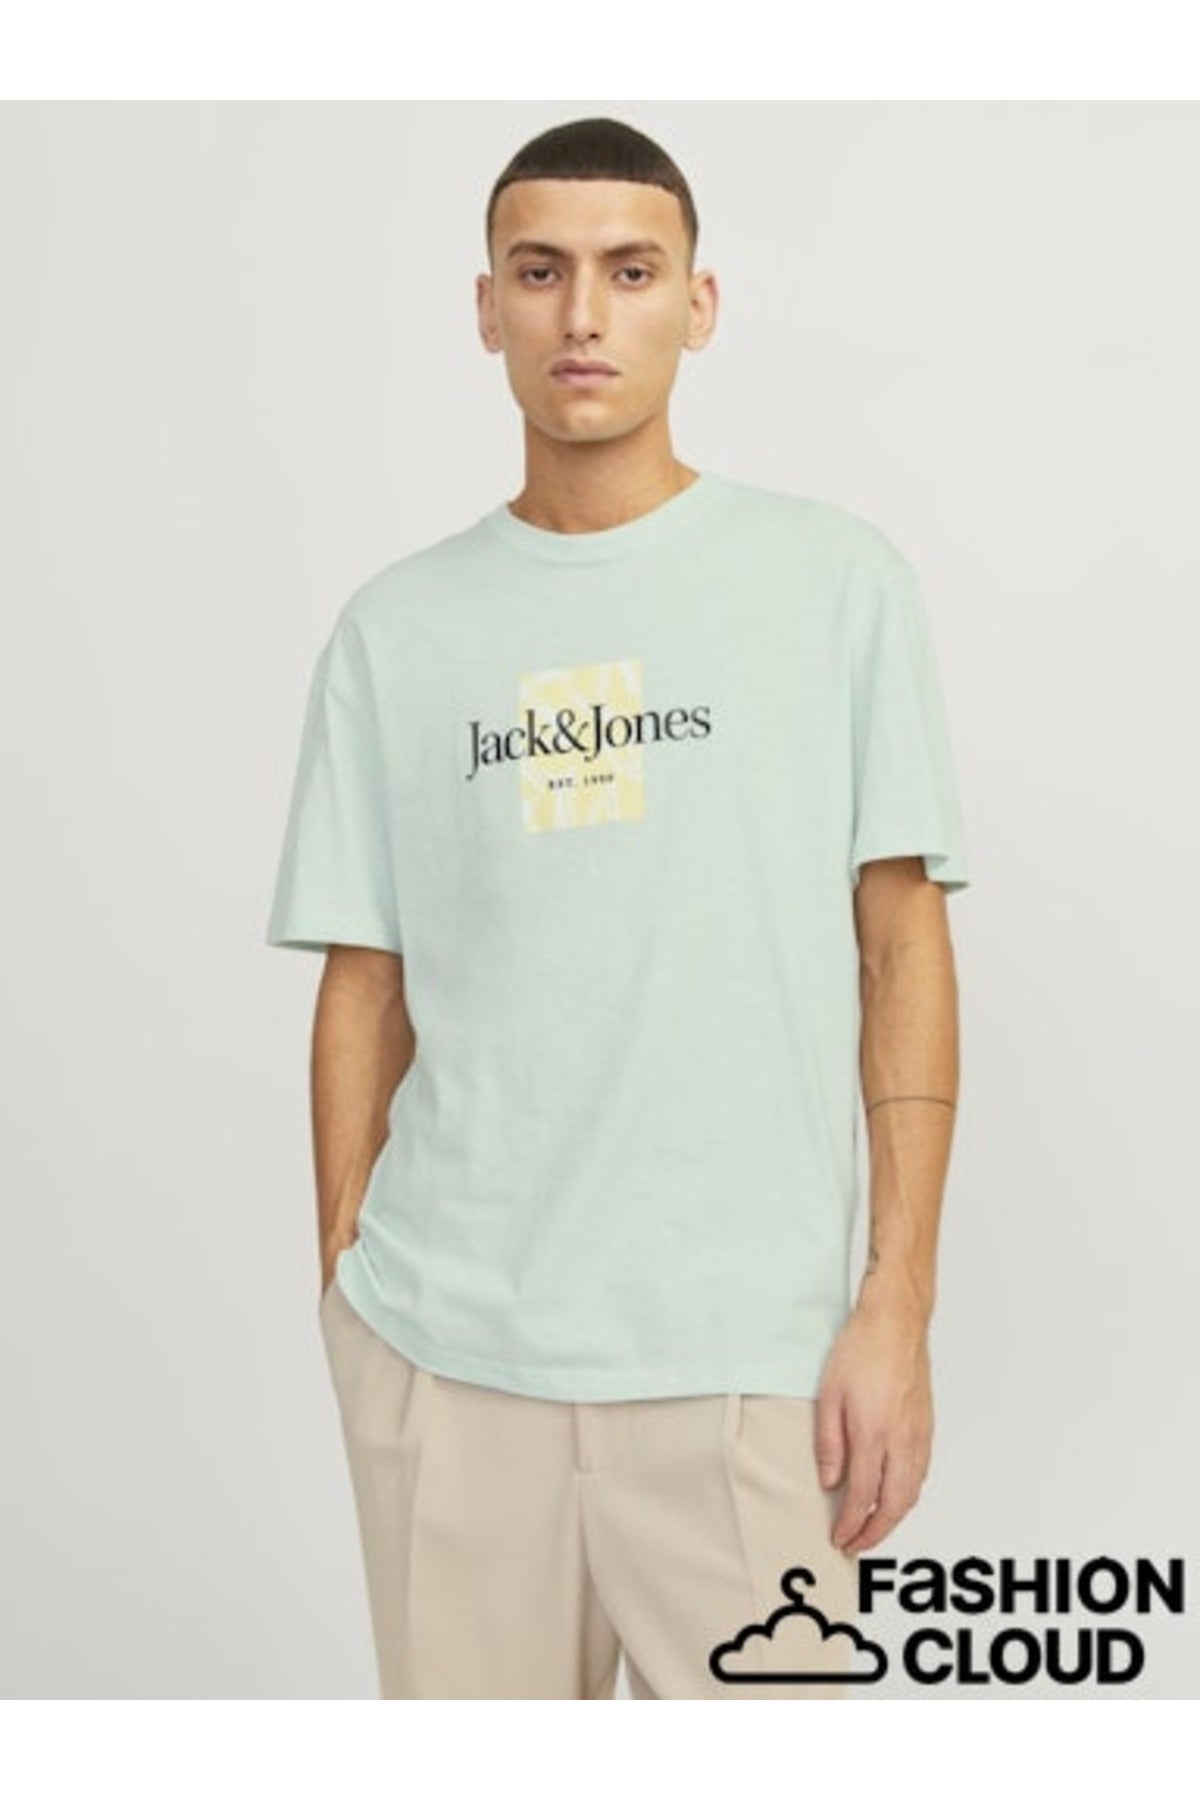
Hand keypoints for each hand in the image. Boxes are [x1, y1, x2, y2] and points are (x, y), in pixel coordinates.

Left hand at [814, 1297, 933, 1554]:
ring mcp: (919, 1435)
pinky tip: (893, 1496)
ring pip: (912, 1494)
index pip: (862, 1495)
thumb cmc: (861, 1351)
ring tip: (872, 1528)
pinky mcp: (928, 1427)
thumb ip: (829, 1443)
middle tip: (855, 1545)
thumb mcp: (829, 1395)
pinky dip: (907, 1496)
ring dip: (892, 1518)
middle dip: (874, 1533)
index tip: (839, 1537)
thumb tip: (829, 1482)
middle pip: (893, 1505)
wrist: (896, 1323)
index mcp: (874, 1433)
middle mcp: (902, 1440)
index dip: (850, 1523)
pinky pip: (921, 1474)